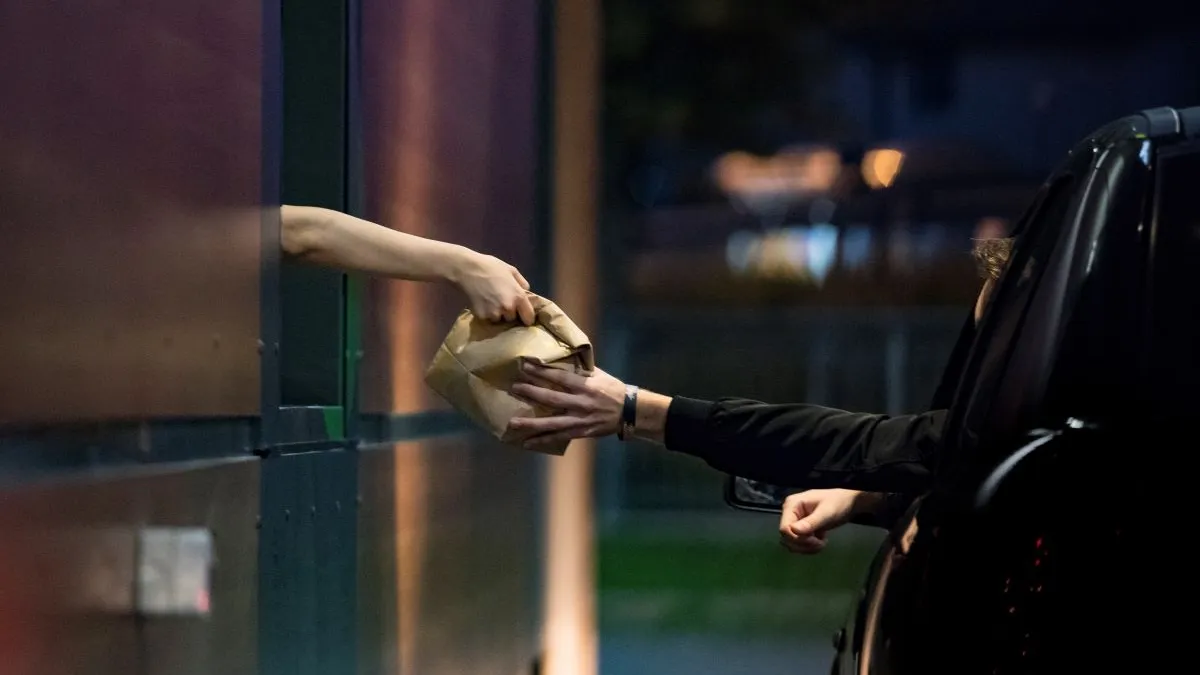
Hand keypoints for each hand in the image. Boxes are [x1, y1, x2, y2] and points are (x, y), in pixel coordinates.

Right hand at [452, 251, 534, 324]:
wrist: (467, 269)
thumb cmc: (491, 267)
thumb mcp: (511, 270)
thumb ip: (522, 283)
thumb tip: (527, 292)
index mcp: (518, 297)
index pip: (529, 318)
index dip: (526, 317)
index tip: (523, 315)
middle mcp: (508, 308)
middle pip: (512, 318)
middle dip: (509, 312)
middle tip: (501, 301)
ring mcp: (494, 313)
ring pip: (499, 319)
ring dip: (497, 313)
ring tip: (490, 302)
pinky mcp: (482, 316)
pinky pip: (487, 318)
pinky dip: (486, 313)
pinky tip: (482, 302)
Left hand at [509, 362, 625, 449]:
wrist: (629, 411)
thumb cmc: (612, 389)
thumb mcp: (599, 374)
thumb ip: (580, 369)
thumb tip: (562, 357)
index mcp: (585, 385)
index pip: (559, 376)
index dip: (541, 371)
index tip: (525, 366)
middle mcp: (581, 402)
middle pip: (552, 397)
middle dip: (531, 392)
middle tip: (513, 388)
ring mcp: (580, 419)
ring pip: (552, 422)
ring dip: (531, 423)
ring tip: (513, 422)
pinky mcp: (581, 432)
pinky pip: (559, 437)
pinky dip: (543, 440)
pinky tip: (527, 443)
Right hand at [778, 489, 865, 553]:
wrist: (848, 503)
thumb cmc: (838, 503)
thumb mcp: (826, 513)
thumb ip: (811, 522)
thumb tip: (794, 531)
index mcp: (792, 505)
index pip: (784, 528)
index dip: (797, 538)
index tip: (814, 541)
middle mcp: (790, 513)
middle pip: (787, 537)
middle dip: (803, 544)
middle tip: (820, 544)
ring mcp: (795, 521)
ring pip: (792, 543)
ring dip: (806, 547)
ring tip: (822, 543)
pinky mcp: (801, 529)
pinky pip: (799, 543)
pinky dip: (809, 547)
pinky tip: (820, 541)